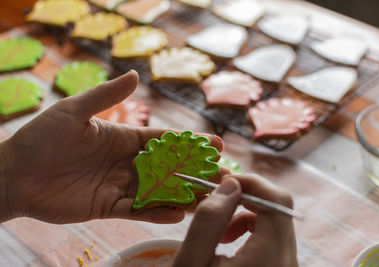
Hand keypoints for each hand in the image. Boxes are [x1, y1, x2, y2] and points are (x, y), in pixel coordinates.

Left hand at [0, 71, 222, 223]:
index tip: (215, 144)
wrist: (13, 174)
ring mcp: (119, 186)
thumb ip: (106, 96)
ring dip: (183, 194)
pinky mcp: (107, 207)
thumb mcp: (74, 110)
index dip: (189, 143)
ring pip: (158, 192)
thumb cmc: (41, 138)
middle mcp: (126, 163)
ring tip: (209, 196)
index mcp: (123, 139)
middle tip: (222, 174)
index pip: (163, 141)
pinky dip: (157, 213)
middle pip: (168, 168)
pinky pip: (137, 211)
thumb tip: (136, 75)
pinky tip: (178, 213)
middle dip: (195, 171)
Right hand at [173, 174, 297, 266]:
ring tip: (220, 231)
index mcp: (271, 259)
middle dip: (245, 198)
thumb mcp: (191, 262)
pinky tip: (230, 242)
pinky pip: (275, 237)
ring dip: (247, 215)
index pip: (276, 201)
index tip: (221, 181)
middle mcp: (290, 263)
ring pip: (277, 221)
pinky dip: (253, 230)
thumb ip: (209, 219)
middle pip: (279, 209)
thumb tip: (231, 183)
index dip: (250, 182)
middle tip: (216, 201)